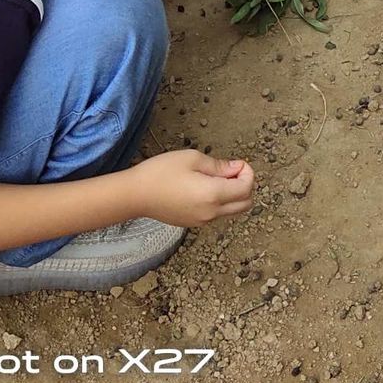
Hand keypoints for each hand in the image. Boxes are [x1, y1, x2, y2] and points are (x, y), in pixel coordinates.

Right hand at [131, 150, 255, 227]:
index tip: (236, 163)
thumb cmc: (161, 172)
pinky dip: (220, 202)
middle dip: (245, 186)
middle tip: (231, 171)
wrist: (135, 195)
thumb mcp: (192, 159)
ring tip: (214, 178)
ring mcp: (202, 221)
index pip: (246, 188)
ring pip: (232, 211)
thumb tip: (236, 169)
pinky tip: (204, 189)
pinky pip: (217, 214)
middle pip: (245, 204)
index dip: (248, 173)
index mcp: (213, 195)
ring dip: (233, 195)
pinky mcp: (193, 224)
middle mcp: (211, 212)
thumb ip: (219, 165)